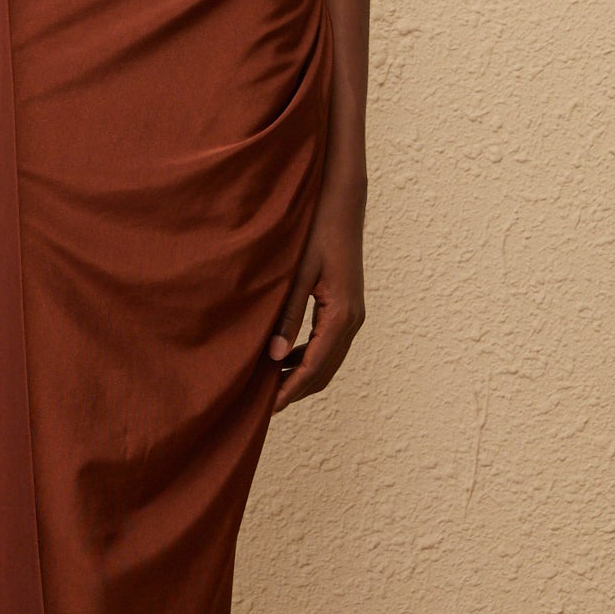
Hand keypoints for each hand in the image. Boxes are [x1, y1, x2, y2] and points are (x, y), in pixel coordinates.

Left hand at [267, 186, 365, 412]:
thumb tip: (274, 358)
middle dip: (295, 389)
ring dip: (301, 376)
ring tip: (268, 386)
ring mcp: (352, 315)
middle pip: (324, 370)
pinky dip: (307, 358)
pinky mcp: (347, 308)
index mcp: (341, 314)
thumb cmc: (317, 232)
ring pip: (328, 361)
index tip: (267, 408)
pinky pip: (328, 345)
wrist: (341, 205)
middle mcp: (352, 319)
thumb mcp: (296, 274)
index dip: (290, 389)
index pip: (314, 366)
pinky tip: (283, 359)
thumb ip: (286, 316)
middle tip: (262, 405)